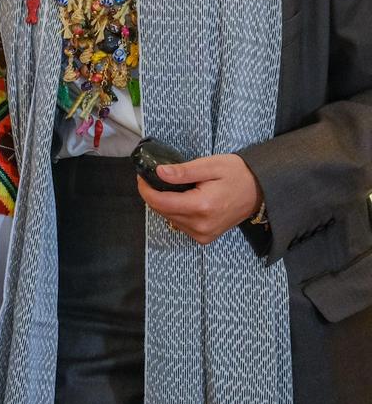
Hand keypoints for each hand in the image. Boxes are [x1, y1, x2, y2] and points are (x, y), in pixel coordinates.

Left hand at [137, 152, 262, 244]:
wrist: (261, 191)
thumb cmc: (237, 174)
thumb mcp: (210, 166)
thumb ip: (183, 171)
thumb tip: (159, 172)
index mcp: (201, 207)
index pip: (160, 202)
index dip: (146, 189)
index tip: (142, 175)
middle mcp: (201, 226)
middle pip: (162, 211)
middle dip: (153, 194)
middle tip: (154, 177)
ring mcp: (203, 235)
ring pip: (169, 218)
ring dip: (163, 203)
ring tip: (169, 186)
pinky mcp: (205, 238)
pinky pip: (180, 224)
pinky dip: (175, 211)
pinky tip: (180, 198)